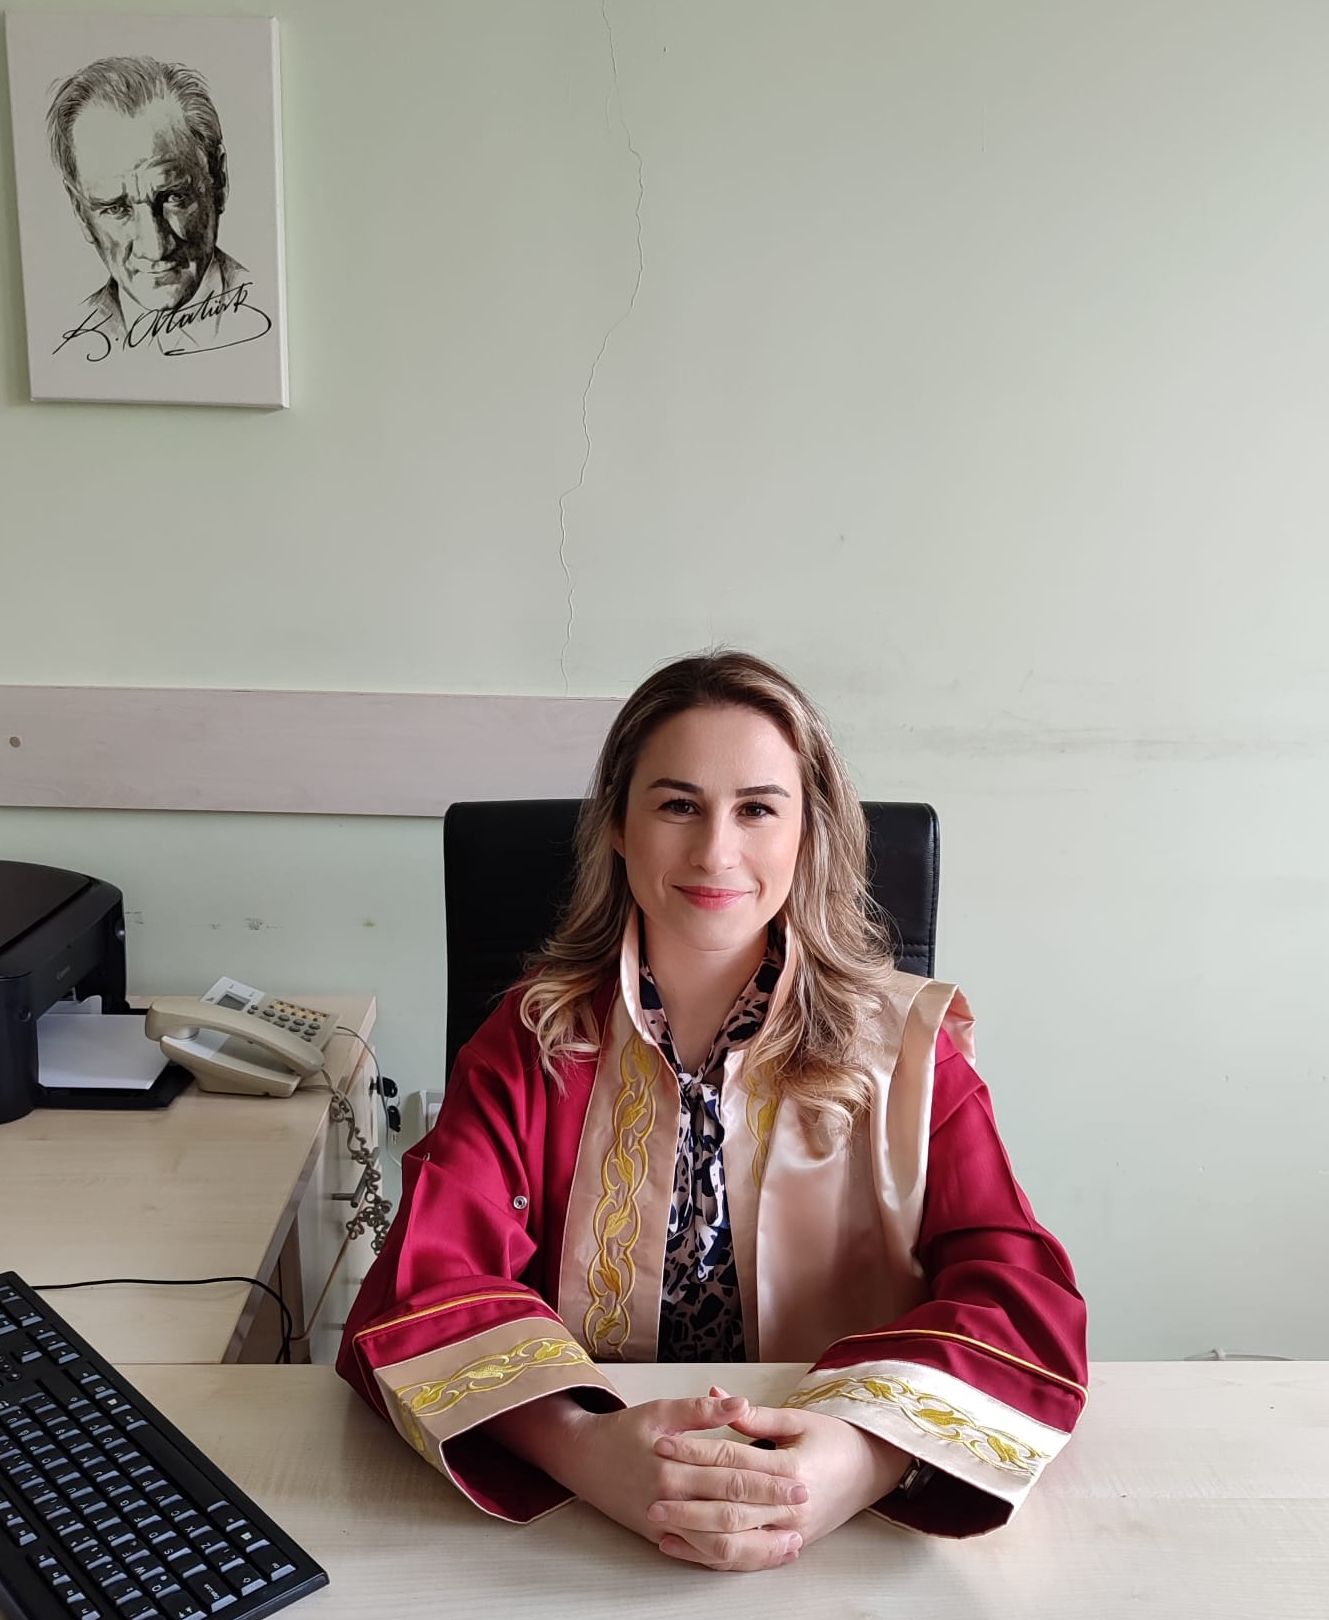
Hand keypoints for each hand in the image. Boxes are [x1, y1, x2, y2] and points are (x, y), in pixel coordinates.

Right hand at [490, 1392, 807, 1568]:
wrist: (583, 1460)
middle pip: (729, 1509)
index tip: (798, 1477)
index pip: (729, 1471)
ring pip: (718, 1542)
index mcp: (673, 1463)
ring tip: (791, 1542)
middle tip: (804, 1506)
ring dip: (757, 1545)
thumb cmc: (624, 1432)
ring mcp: (666, 1523)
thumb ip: (701, 1410)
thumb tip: (740, 1403)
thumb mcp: (660, 1410)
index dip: (766, 1476)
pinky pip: (701, 1554)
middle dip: (770, 1508)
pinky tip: (756, 1554)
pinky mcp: (662, 1537)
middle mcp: (671, 1497)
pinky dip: (731, 1557)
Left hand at [648, 1383, 910, 1568]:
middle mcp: (791, 1506)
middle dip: (688, 1502)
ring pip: (734, 1542)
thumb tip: (713, 1395)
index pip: (733, 1462)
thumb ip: (754, 1416)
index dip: (696, 1454)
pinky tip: (680, 1546)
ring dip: (694, 1534)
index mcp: (793, 1468)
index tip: (664, 1445)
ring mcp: (790, 1531)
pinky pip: (743, 1558)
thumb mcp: (797, 1419)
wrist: (870, 1471)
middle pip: (729, 1507)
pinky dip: (708, 1555)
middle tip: (651, 1495)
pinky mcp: (787, 1546)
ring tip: (659, 1525)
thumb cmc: (833, 1439)